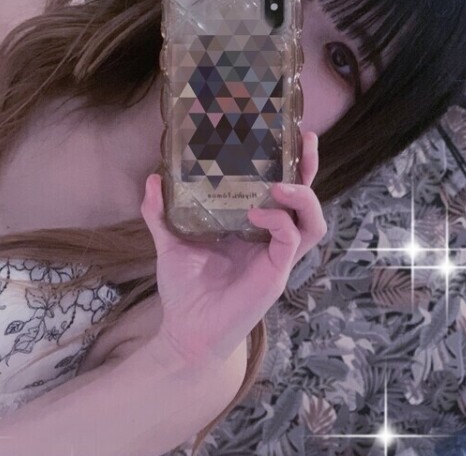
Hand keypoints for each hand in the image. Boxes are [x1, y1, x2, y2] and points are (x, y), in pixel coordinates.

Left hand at [139, 131, 326, 364]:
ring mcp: (278, 255)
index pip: (281, 190)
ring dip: (303, 196)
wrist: (185, 331)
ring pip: (313, 221)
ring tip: (281, 182)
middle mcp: (272, 237)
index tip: (287, 134)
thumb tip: (152, 178)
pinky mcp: (276, 272)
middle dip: (310, 168)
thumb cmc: (184, 288)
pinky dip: (278, 221)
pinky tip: (258, 213)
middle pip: (306, 199)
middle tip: (307, 140)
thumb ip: (161, 212)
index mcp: (254, 226)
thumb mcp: (171, 241)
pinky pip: (291, 239)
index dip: (289, 164)